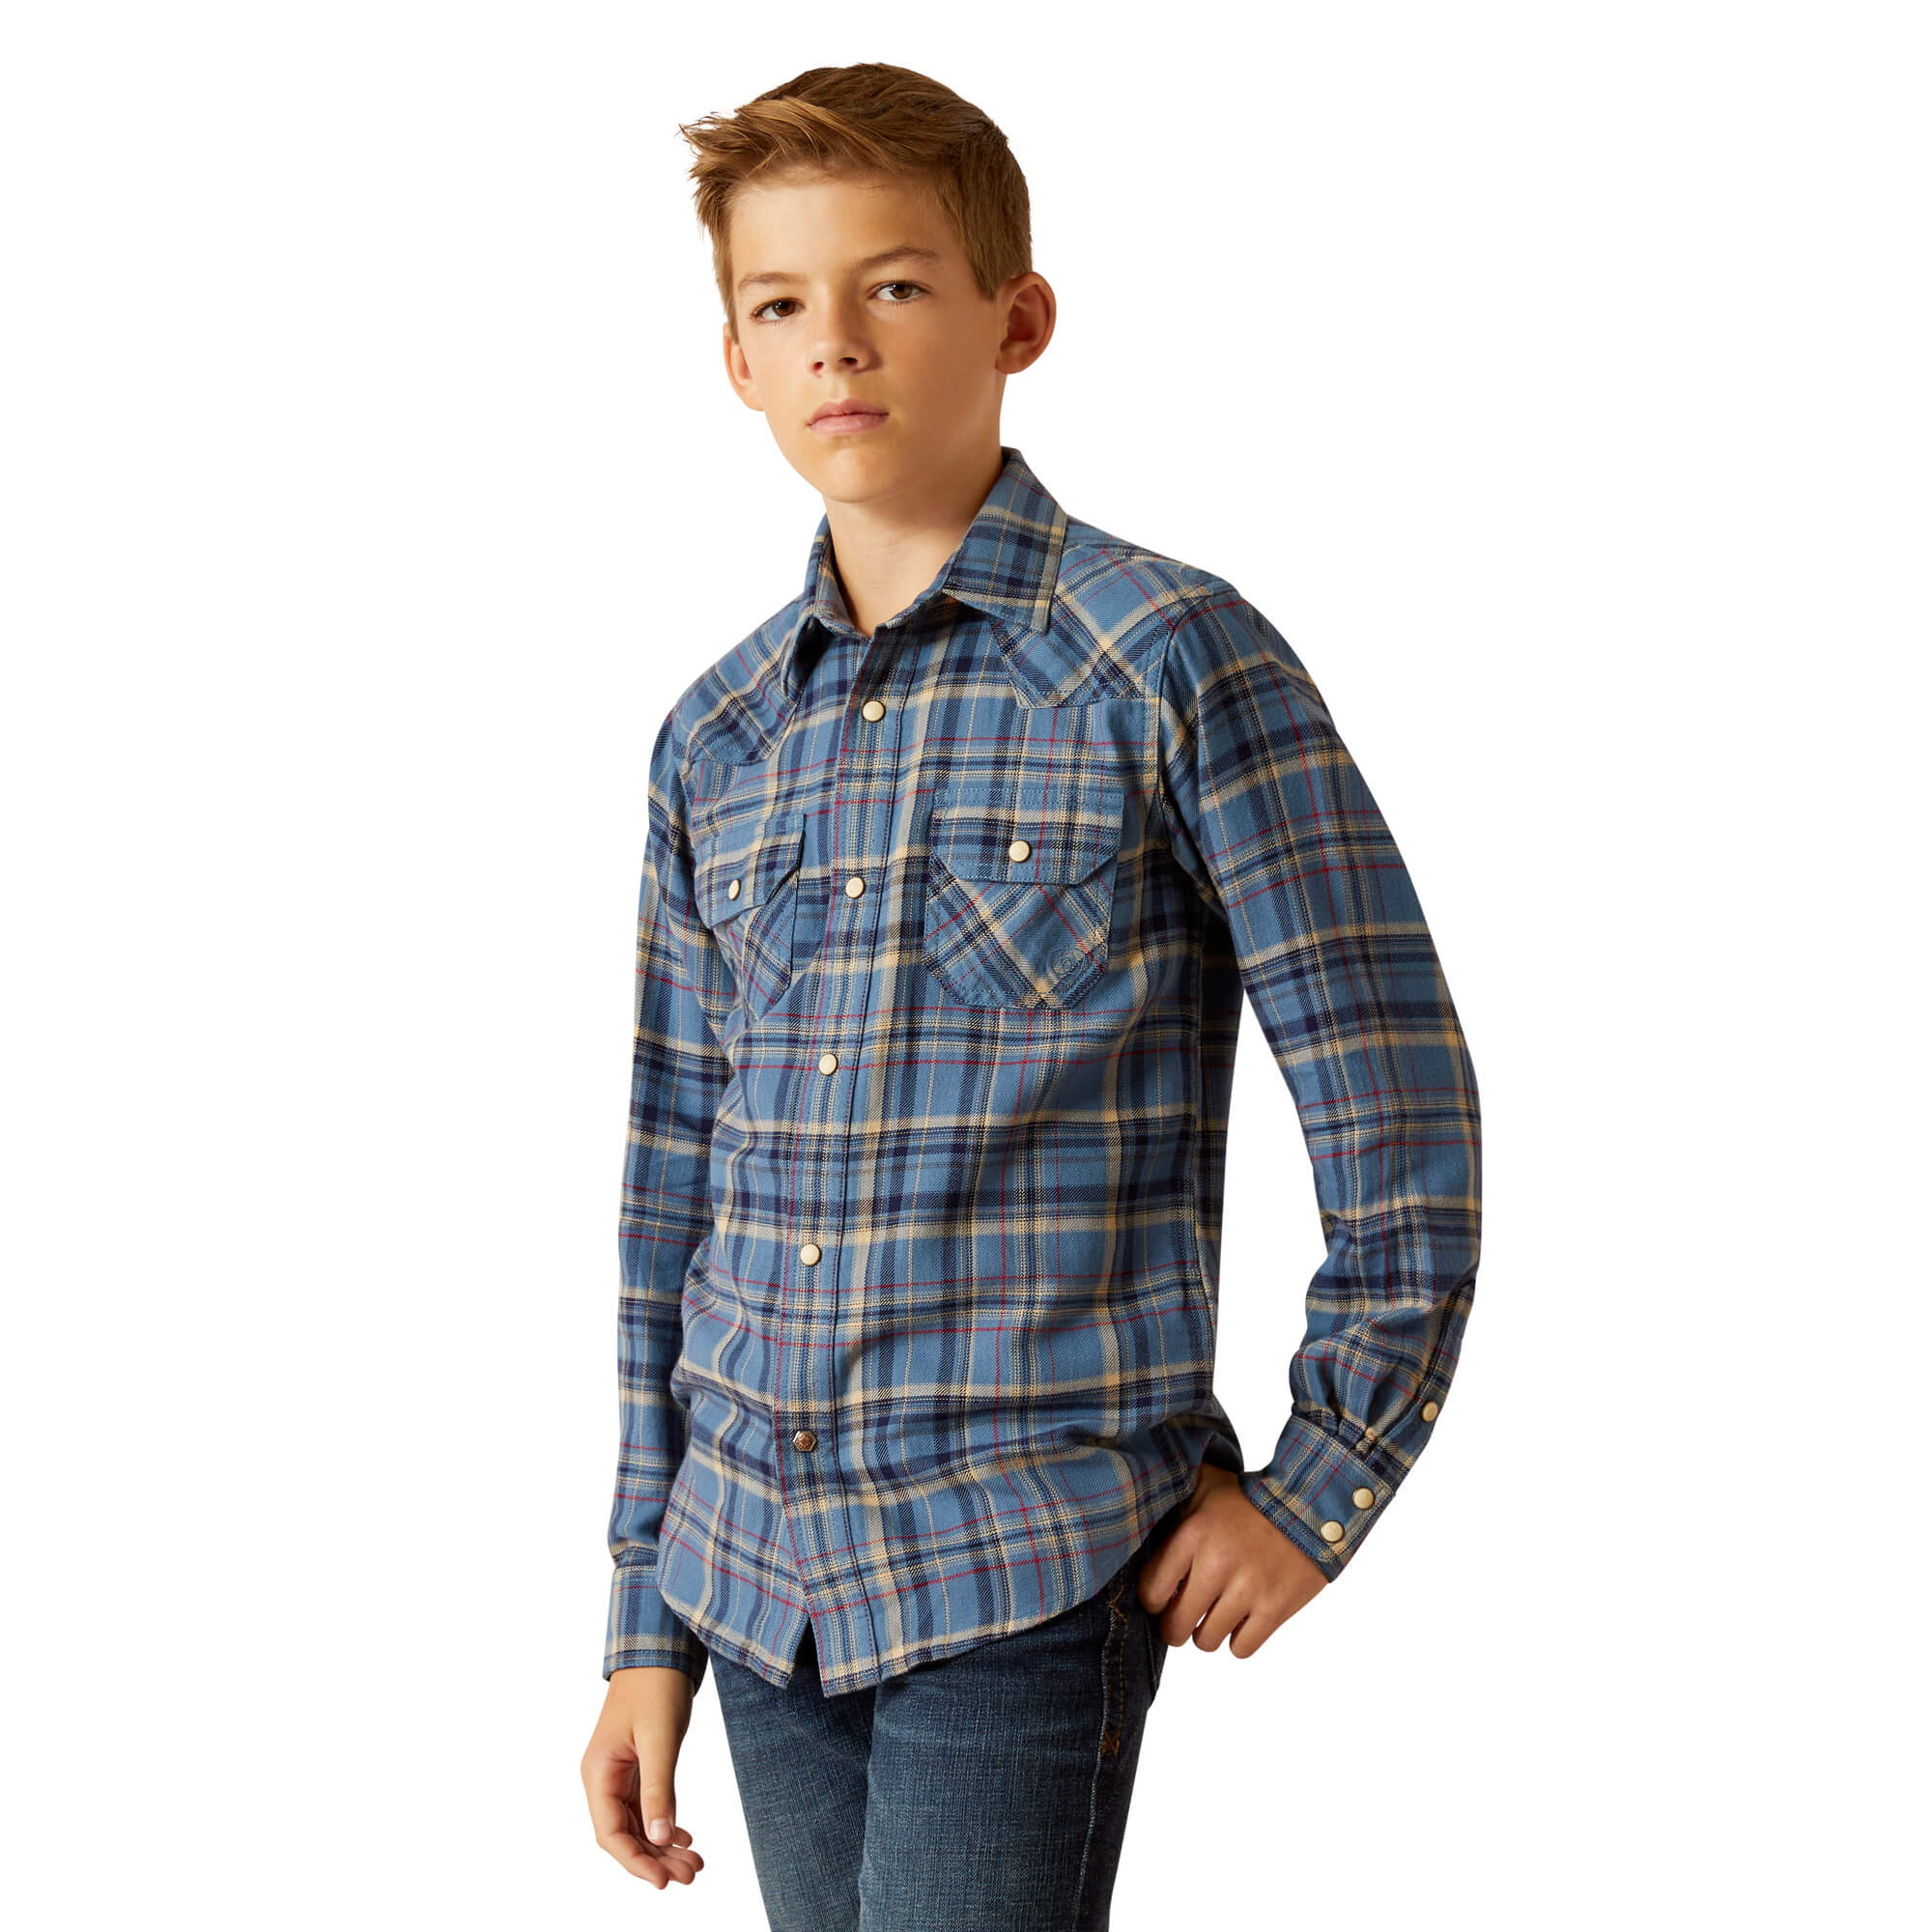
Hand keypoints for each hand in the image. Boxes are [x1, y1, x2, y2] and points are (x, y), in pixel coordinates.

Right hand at [582, 1665, 706, 1890]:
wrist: (660, 1648)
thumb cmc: (655, 1687)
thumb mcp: (660, 1738)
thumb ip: (659, 1788)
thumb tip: (660, 1838)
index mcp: (598, 1773)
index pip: (611, 1833)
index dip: (636, 1862)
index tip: (664, 1882)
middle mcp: (604, 1777)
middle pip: (625, 1834)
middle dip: (655, 1858)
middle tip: (691, 1874)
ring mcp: (619, 1772)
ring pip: (638, 1822)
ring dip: (663, 1845)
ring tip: (694, 1862)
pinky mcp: (637, 1764)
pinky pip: (646, 1805)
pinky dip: (664, 1823)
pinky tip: (685, 1836)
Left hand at [1137, 1463, 1328, 1660]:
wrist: (1309, 1506)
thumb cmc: (1251, 1499)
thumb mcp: (1207, 1484)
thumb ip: (1174, 1496)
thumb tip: (1143, 1503)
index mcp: (1193, 1535)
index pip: (1151, 1590)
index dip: (1153, 1601)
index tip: (1162, 1598)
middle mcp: (1216, 1566)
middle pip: (1176, 1626)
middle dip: (1174, 1627)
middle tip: (1182, 1620)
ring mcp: (1246, 1591)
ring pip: (1207, 1642)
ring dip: (1207, 1634)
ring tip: (1214, 1617)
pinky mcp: (1274, 1609)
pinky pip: (1242, 1649)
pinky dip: (1239, 1641)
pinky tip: (1241, 1621)